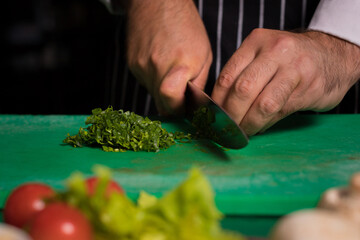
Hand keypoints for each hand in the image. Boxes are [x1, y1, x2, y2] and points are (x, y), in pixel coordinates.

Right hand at [126, 0, 211, 114]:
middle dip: (172, 105)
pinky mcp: (132, 64)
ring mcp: (142, 67)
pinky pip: (145, 82)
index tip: (185, 111)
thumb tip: (194, 107)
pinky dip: (154, 79)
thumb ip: (199, 84)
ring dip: (163, 91)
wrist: (157, 3)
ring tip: (171, 71)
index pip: (172, 104)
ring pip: (153, 94)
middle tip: (181, 95)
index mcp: (180, 65)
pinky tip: (160, 63)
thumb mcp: (204, 54)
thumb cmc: (186, 26)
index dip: (178, 112)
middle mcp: (158, 68)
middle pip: (161, 104)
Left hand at [212, 28, 359, 135]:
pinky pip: (279, 111)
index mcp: (257, 41)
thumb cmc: (289, 60)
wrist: (333, 56)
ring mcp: (294, 68)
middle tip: (225, 128)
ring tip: (241, 133)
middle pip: (242, 90)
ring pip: (262, 104)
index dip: (217, 101)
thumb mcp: (264, 55)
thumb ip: (243, 73)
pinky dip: (264, 124)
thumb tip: (218, 106)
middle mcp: (275, 51)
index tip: (213, 116)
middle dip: (231, 115)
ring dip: (248, 124)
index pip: (227, 76)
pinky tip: (258, 128)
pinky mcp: (309, 87)